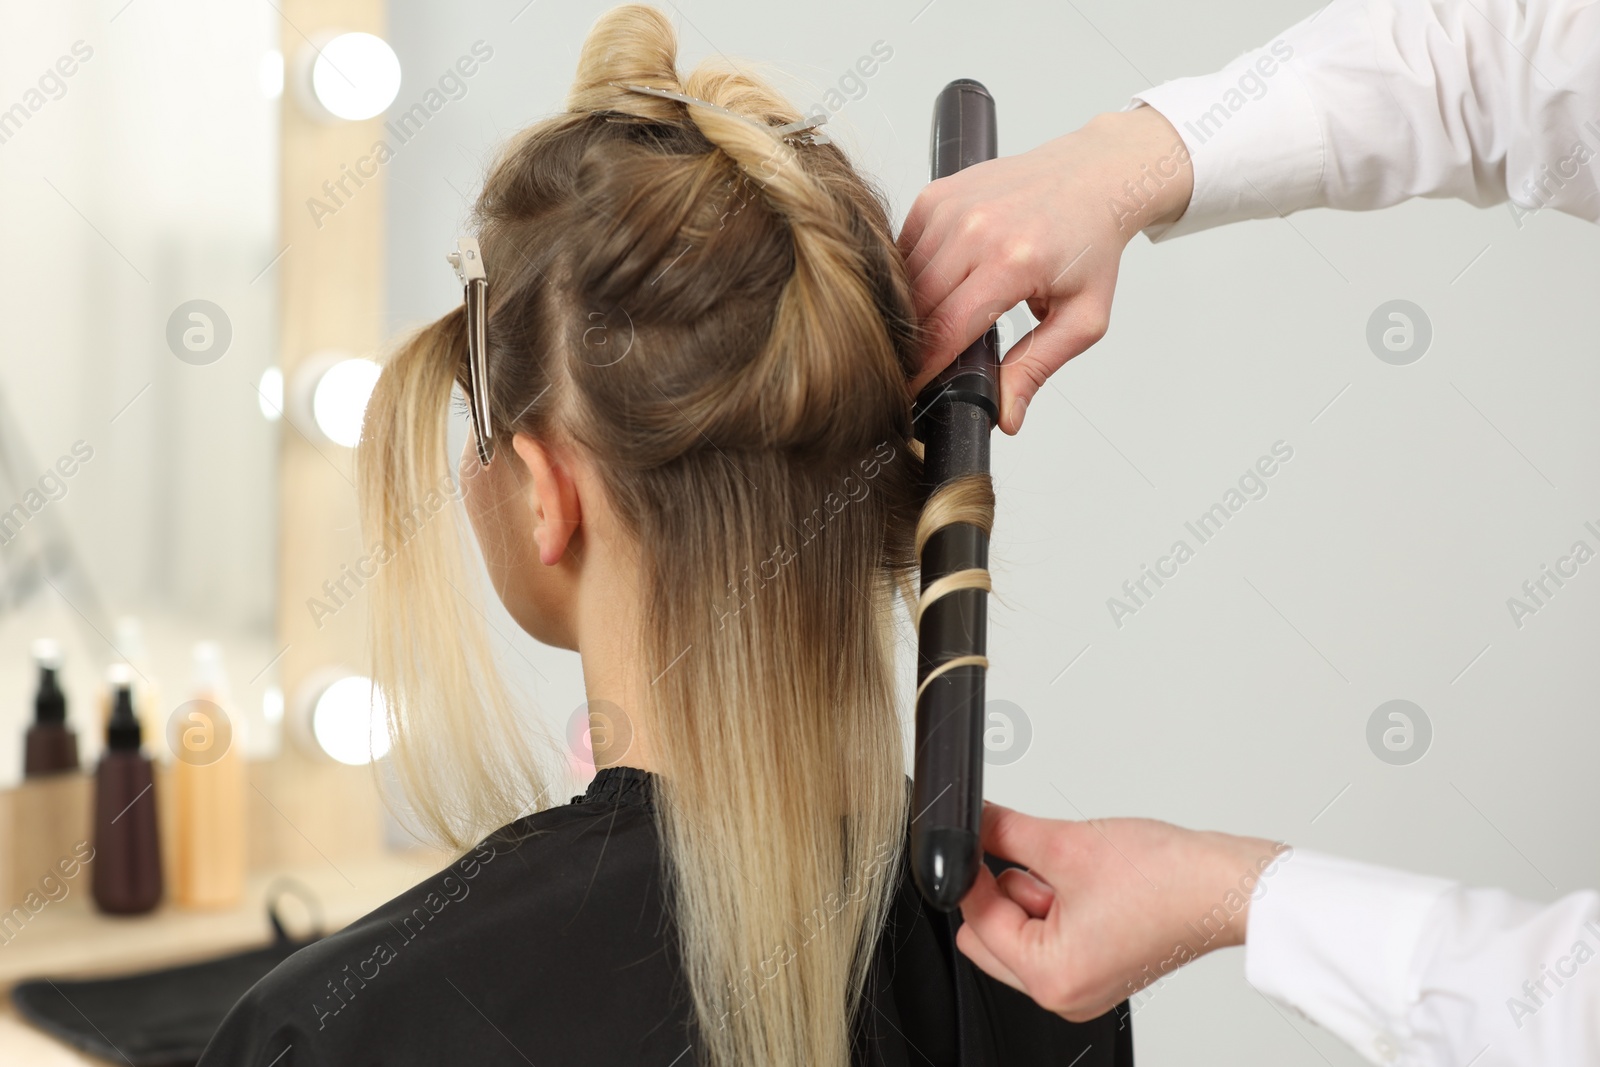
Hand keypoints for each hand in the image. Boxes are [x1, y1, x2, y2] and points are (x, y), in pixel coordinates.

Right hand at [897, 106, 1192, 433]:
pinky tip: (934, 288)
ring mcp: (952, 207)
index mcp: (1013, 260)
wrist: (1095, 177)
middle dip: (914, 345)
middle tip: (920, 370)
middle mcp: (977, 228)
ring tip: (928, 331)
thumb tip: (1005, 416)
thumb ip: (1039, 367)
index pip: (948, 330)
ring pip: (905, 279)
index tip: (911, 395)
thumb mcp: (1083, 318)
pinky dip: (911, 276)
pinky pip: (904, 248)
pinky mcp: (937, 195)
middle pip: (919, 307)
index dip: (924, 371)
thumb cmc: (1091, 246)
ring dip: (910, 312)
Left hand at [956, 802, 1287, 1021]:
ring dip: (1034, 891)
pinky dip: (1057, 901)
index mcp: (1050, 979)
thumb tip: (968, 821)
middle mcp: (1064, 994)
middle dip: (1005, 889)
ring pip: (1020, 930)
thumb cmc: (1167, 879)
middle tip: (1041, 858)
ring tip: (1080, 870)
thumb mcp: (1065, 844)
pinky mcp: (1097, 966)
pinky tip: (1088, 879)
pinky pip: (1050, 933)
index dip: (973, 873)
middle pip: (991, 934)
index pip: (977, 920)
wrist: (1226, 885)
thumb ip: (1001, 831)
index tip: (978, 839)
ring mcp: (1082, 984)